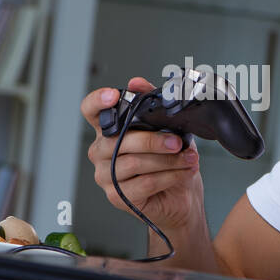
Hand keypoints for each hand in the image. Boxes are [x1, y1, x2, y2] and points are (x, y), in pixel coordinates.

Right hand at [80, 76, 204, 230]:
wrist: (181, 197)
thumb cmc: (170, 161)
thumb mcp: (166, 129)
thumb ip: (151, 104)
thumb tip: (137, 82)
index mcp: (108, 130)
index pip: (90, 110)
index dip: (97, 100)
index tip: (113, 95)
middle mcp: (101, 152)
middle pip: (119, 141)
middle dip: (153, 141)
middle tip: (178, 142)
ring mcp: (106, 175)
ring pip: (134, 163)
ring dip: (167, 160)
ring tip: (188, 158)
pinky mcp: (117, 196)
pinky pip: (143, 183)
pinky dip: (168, 176)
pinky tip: (183, 173)